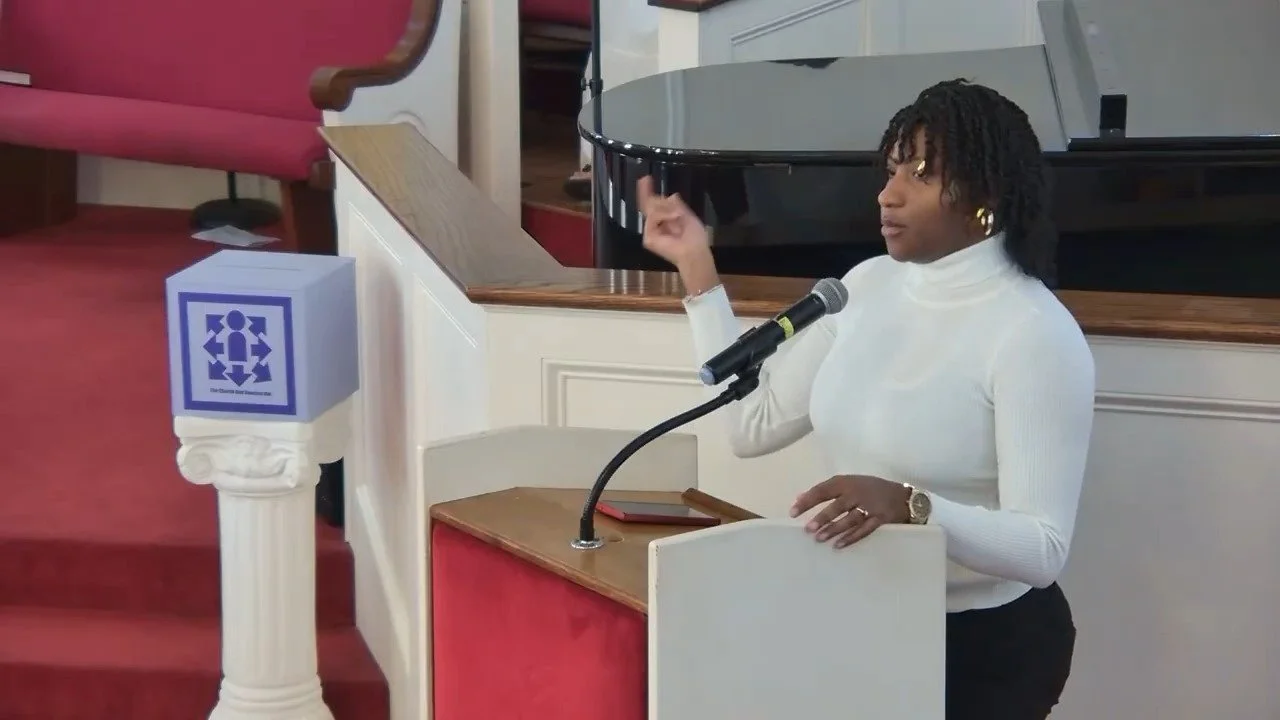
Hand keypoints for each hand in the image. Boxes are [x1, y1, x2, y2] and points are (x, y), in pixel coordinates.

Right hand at [636, 176, 714, 283]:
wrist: (694, 251)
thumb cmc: (696, 238)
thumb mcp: (688, 216)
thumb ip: (678, 206)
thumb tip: (671, 195)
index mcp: (666, 221)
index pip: (653, 205)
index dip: (648, 192)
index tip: (645, 179)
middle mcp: (656, 226)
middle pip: (648, 205)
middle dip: (651, 195)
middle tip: (649, 183)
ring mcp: (651, 232)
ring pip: (652, 209)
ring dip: (666, 209)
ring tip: (678, 215)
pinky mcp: (648, 238)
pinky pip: (653, 217)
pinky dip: (664, 215)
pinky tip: (674, 217)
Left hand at [790, 475, 910, 547]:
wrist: (903, 496)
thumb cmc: (869, 489)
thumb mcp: (849, 484)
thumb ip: (826, 490)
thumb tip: (799, 497)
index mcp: (846, 482)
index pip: (823, 490)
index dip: (808, 501)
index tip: (793, 512)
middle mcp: (857, 492)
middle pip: (837, 505)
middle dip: (822, 518)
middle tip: (807, 529)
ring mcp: (870, 506)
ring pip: (849, 519)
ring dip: (834, 529)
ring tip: (820, 539)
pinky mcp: (880, 519)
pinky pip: (864, 530)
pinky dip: (851, 538)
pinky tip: (838, 545)